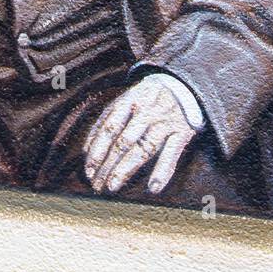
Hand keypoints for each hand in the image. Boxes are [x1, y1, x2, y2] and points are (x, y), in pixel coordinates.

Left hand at [83, 78, 197, 195]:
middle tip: (97, 184)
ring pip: (144, 148)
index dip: (97, 150)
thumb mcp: (126, 100)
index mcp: (129, 100)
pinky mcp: (183, 131)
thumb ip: (106, 121)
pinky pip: (172, 153)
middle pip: (124, 142)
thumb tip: (87, 150)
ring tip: (112, 186)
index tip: (89, 170)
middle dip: (108, 165)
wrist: (185, 84)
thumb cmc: (146, 98)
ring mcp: (165, 121)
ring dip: (126, 169)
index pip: (109, 128)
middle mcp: (147, 111)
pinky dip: (163, 171)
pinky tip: (153, 188)